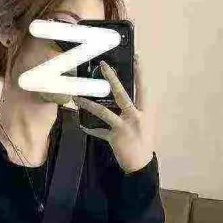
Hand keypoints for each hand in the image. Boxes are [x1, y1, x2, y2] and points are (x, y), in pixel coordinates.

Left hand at [73, 55, 154, 173]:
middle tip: (103, 65)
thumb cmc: (144, 143)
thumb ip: (137, 112)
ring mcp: (123, 127)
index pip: (142, 89)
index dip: (140, 73)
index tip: (136, 57)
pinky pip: (98, 132)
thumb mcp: (145, 125)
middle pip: (121, 94)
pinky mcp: (113, 138)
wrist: (141, 164)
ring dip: (89, 105)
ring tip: (77, 98)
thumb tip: (127, 102)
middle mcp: (134, 117)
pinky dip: (90, 128)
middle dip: (112, 79)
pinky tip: (82, 125)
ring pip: (103, 112)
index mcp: (144, 112)